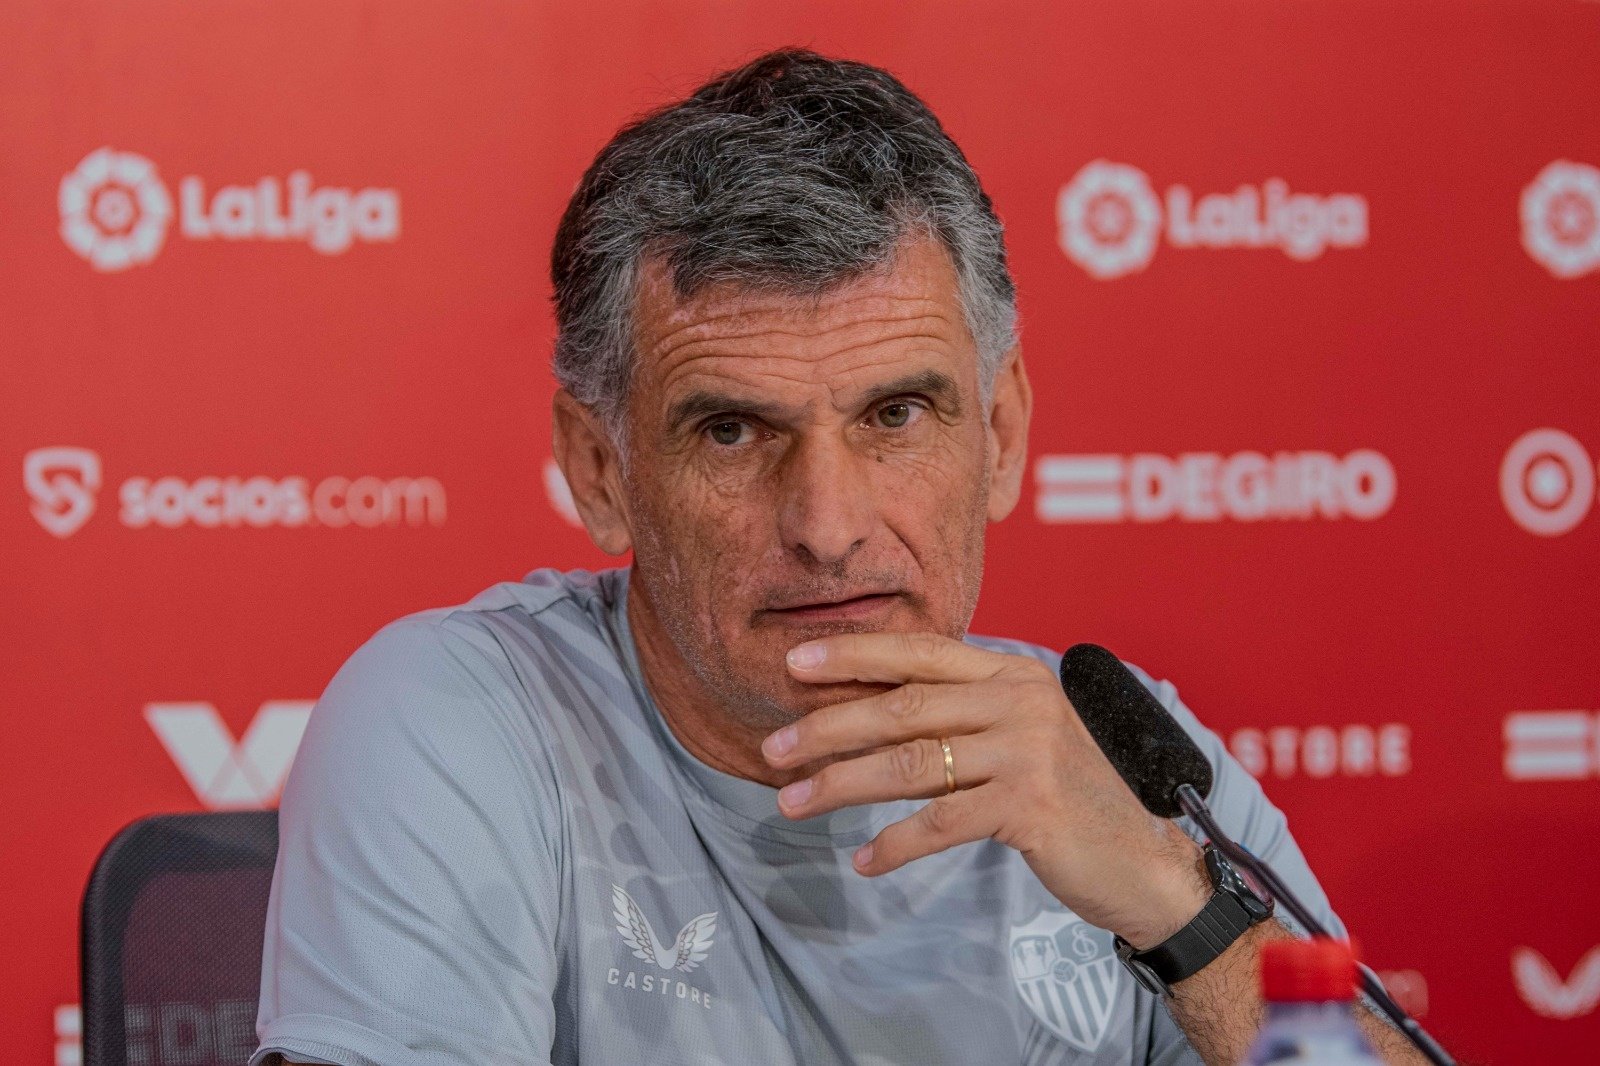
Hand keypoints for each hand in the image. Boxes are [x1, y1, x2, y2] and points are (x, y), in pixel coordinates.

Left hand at [761, 632, 1209, 948]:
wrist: (1144, 861)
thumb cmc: (1069, 800)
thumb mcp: (1019, 739)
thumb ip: (959, 720)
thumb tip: (866, 717)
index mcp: (1012, 674)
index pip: (920, 653)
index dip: (854, 654)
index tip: (794, 663)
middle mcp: (1020, 701)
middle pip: (903, 705)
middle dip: (829, 725)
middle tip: (772, 748)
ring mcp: (1029, 752)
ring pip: (912, 762)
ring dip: (842, 784)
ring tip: (792, 804)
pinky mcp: (1031, 807)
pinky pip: (943, 823)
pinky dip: (896, 843)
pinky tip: (863, 859)